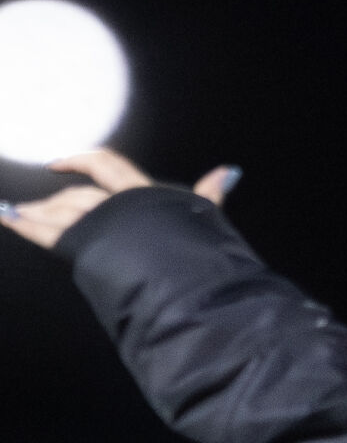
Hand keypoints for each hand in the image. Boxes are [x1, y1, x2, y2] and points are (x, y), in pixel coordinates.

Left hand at [0, 148, 238, 249]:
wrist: (187, 281)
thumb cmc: (200, 255)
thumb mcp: (206, 220)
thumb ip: (211, 195)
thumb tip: (229, 172)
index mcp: (144, 196)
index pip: (109, 167)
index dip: (83, 160)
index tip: (60, 162)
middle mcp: (116, 206)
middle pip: (79, 194)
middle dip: (57, 199)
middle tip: (37, 205)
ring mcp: (97, 225)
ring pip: (60, 210)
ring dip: (37, 211)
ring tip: (17, 212)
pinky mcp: (82, 246)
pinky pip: (46, 232)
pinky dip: (22, 224)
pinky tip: (7, 215)